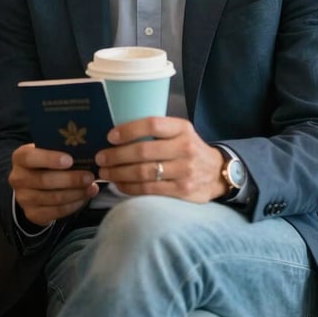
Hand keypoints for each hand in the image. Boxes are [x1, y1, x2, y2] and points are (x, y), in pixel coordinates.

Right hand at [9, 143, 98, 226]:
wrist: (31, 186)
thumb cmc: (44, 163)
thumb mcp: (44, 151)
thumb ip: (58, 150)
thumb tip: (83, 151)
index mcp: (20, 158)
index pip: (30, 158)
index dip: (49, 159)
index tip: (70, 160)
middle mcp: (18, 178)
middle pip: (44, 180)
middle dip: (70, 179)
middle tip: (89, 176)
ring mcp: (24, 199)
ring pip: (53, 198)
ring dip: (76, 193)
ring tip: (91, 187)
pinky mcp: (32, 214)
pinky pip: (56, 212)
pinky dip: (73, 205)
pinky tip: (84, 198)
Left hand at [94, 117, 227, 202]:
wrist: (217, 173)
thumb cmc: (188, 148)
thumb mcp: (180, 132)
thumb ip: (157, 131)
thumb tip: (117, 133)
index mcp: (182, 128)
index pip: (152, 125)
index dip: (128, 130)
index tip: (110, 136)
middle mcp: (185, 148)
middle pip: (143, 152)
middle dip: (116, 155)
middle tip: (100, 158)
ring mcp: (185, 171)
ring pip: (144, 173)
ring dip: (119, 173)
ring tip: (105, 172)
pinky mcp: (183, 191)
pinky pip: (149, 190)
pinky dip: (130, 187)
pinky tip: (119, 184)